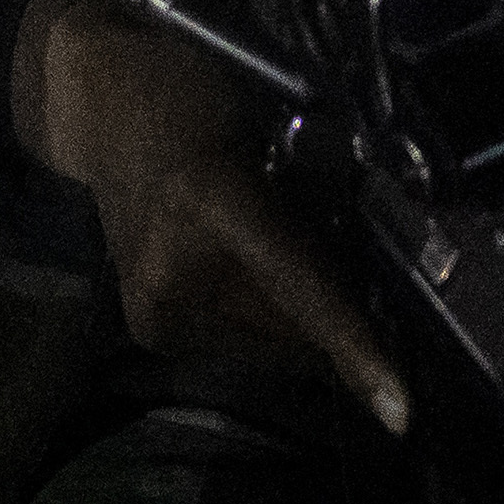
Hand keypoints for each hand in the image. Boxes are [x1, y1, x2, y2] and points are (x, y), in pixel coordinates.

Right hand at [12, 0, 407, 438]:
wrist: (103, 105)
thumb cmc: (196, 92)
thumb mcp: (268, 126)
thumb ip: (314, 200)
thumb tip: (374, 269)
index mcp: (209, 201)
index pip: (300, 289)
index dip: (355, 348)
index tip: (400, 412)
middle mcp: (174, 271)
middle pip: (291, 327)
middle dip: (338, 316)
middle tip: (361, 271)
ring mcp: (154, 307)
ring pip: (268, 341)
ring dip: (300, 317)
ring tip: (295, 254)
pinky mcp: (149, 326)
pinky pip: (239, 337)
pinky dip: (266, 314)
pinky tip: (259, 270)